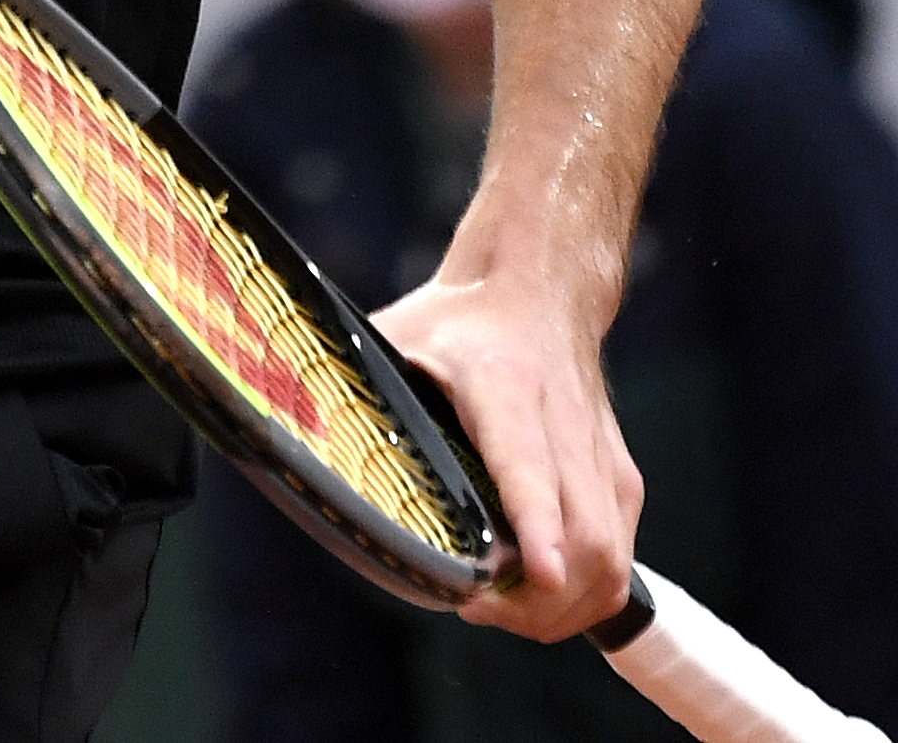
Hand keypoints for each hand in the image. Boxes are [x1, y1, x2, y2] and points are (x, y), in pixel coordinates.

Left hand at [375, 256, 641, 639]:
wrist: (541, 288)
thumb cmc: (456, 321)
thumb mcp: (391, 339)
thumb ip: (343, 389)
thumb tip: (278, 438)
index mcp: (504, 388)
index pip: (529, 467)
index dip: (537, 527)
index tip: (536, 572)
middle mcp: (565, 425)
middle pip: (584, 540)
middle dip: (538, 602)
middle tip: (476, 607)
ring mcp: (600, 457)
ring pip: (610, 563)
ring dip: (560, 610)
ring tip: (501, 608)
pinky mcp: (620, 478)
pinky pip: (618, 563)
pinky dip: (582, 596)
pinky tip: (533, 594)